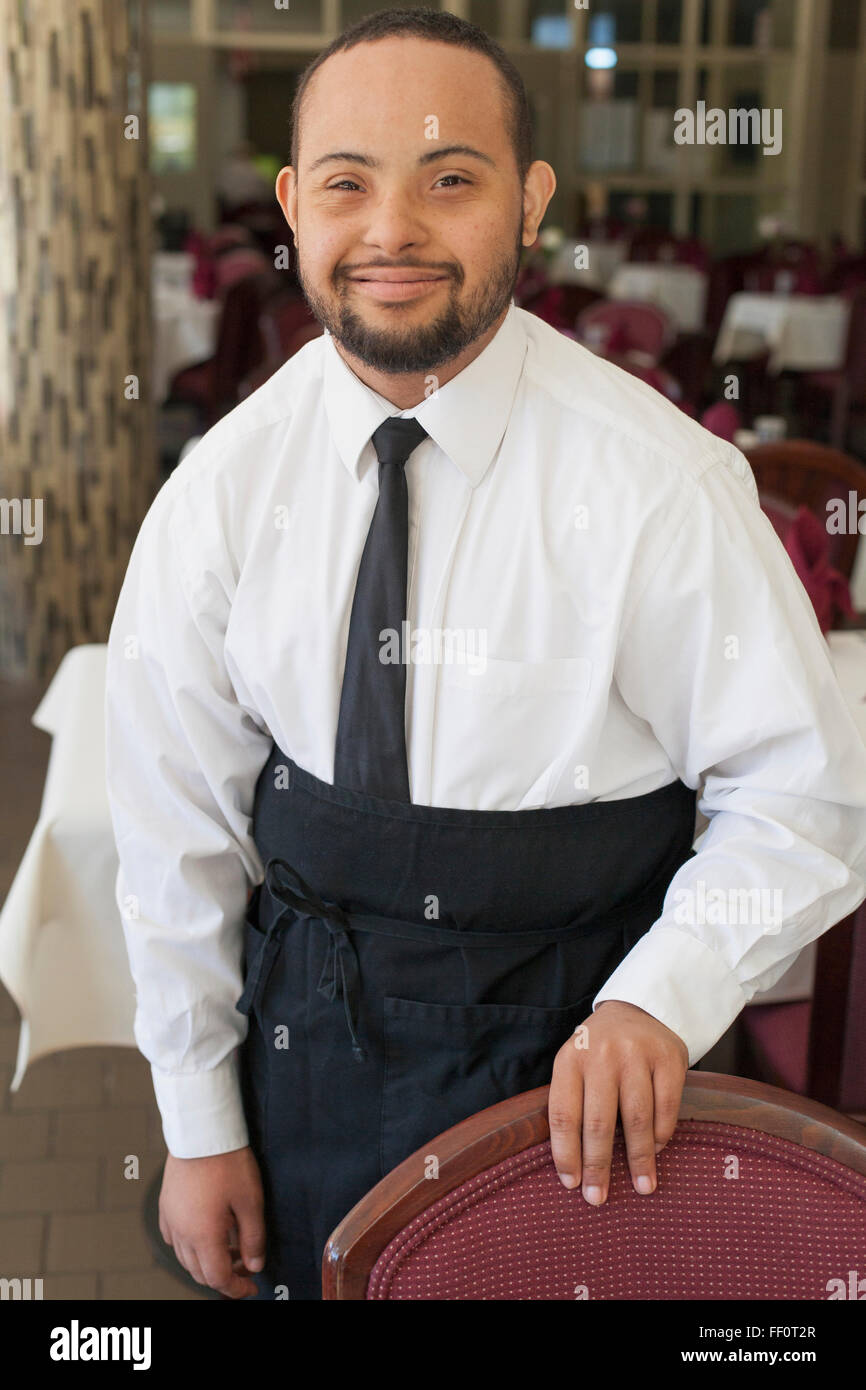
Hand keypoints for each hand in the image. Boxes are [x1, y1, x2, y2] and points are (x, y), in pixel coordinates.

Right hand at [159, 1146, 265, 1297]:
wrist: (201, 1130)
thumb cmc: (227, 1162)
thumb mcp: (251, 1201)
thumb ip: (253, 1238)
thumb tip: (254, 1265)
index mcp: (203, 1236)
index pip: (218, 1278)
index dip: (236, 1288)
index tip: (251, 1287)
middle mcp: (182, 1233)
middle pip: (200, 1272)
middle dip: (224, 1275)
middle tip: (245, 1265)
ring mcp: (170, 1219)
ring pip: (185, 1257)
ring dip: (207, 1261)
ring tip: (230, 1246)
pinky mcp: (166, 1205)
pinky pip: (173, 1238)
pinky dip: (189, 1245)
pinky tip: (205, 1233)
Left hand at [548, 999, 688, 1205]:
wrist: (640, 1009)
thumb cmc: (601, 1050)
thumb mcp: (576, 1063)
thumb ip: (572, 1101)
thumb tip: (573, 1165)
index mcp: (571, 1058)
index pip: (562, 1112)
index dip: (565, 1152)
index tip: (571, 1183)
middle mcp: (602, 1055)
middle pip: (598, 1121)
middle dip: (598, 1165)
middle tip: (598, 1198)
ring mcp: (637, 1055)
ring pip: (636, 1118)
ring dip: (638, 1159)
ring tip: (641, 1186)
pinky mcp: (669, 1058)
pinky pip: (666, 1107)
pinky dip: (661, 1135)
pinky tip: (657, 1151)